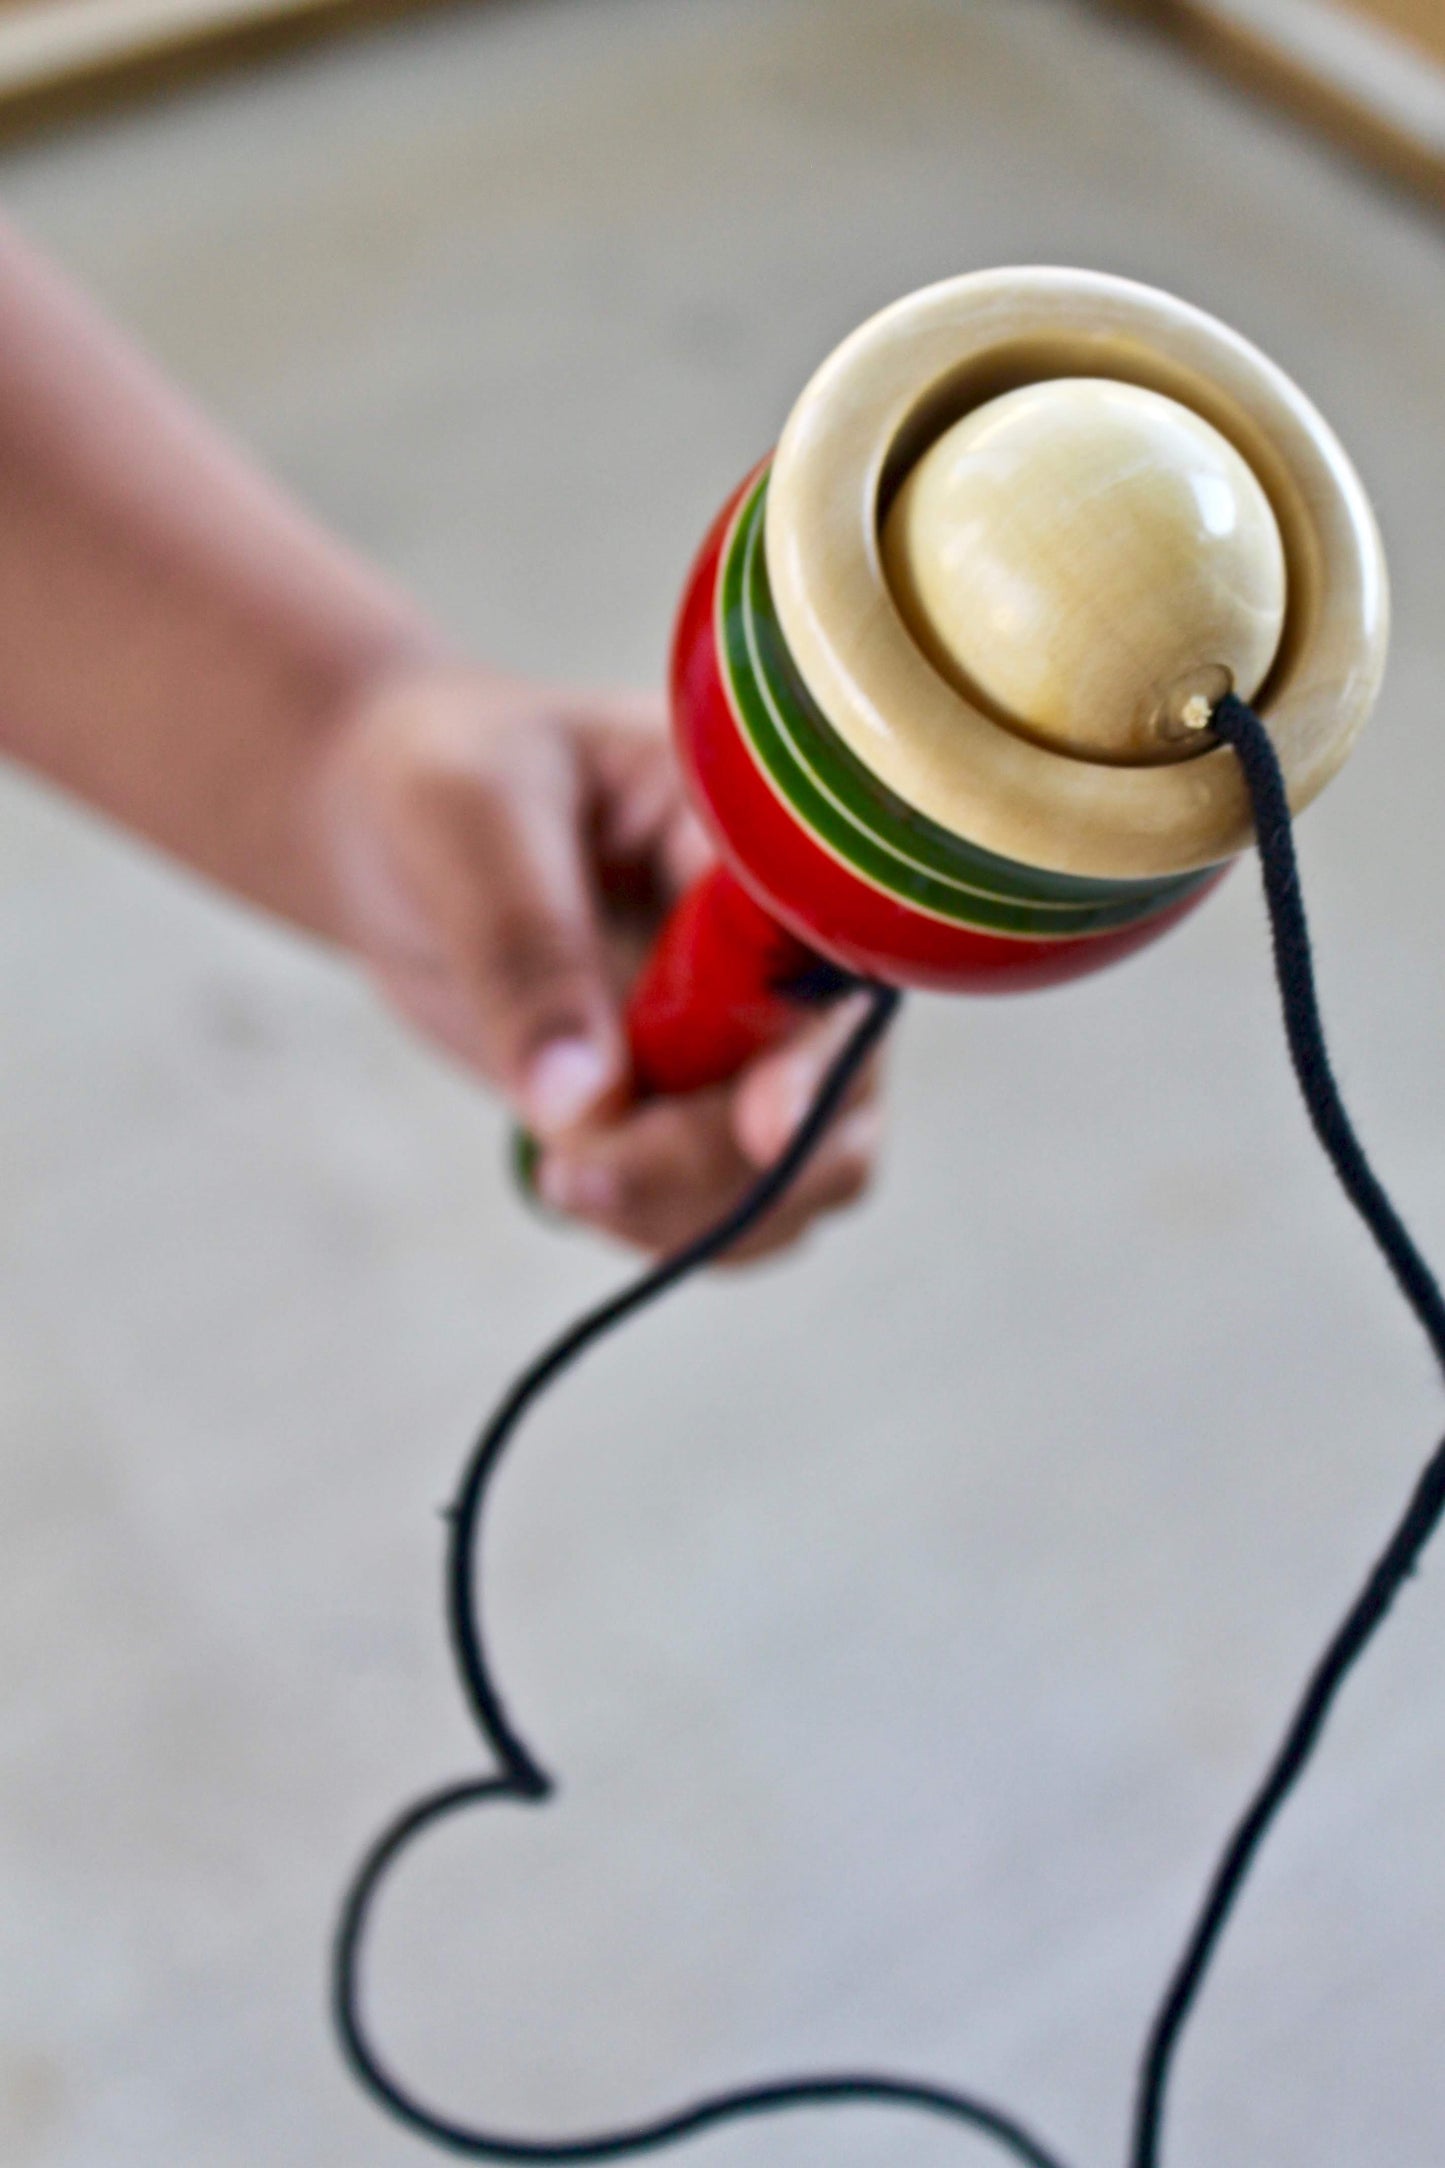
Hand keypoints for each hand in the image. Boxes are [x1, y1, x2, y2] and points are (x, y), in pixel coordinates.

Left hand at [316, 667, 883, 1259]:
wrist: (389, 824)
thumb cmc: (441, 777)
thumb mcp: (465, 825)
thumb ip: (525, 954)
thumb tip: (581, 1106)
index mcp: (761, 840)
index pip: (832, 960)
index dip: (819, 1056)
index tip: (762, 1128)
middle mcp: (785, 947)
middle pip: (844, 1094)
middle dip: (734, 1165)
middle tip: (589, 1171)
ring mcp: (749, 1034)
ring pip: (804, 1173)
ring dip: (696, 1211)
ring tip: (561, 1176)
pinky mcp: (696, 1102)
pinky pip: (732, 1203)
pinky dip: (667, 1223)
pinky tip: (571, 1180)